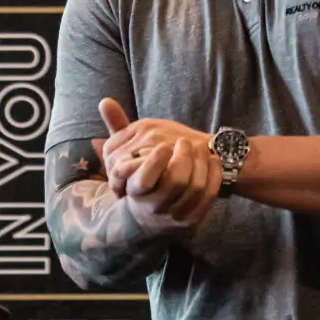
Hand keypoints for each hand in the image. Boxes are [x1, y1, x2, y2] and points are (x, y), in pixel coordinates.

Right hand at [91, 98, 218, 231]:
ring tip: (200, 147)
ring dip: (201, 163)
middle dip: (184, 158)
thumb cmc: (136, 174)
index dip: (155, 162)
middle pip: (175, 183)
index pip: (144, 180)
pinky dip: (214, 174)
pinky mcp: (193, 218)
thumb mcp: (122, 155)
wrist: (153, 211)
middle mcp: (155, 207)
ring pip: (196, 188)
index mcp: (135, 191)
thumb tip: (105, 100)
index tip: (164, 145)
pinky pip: (209, 195)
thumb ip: (115, 128)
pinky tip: (213, 160)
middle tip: (184, 142)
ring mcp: (176, 214)